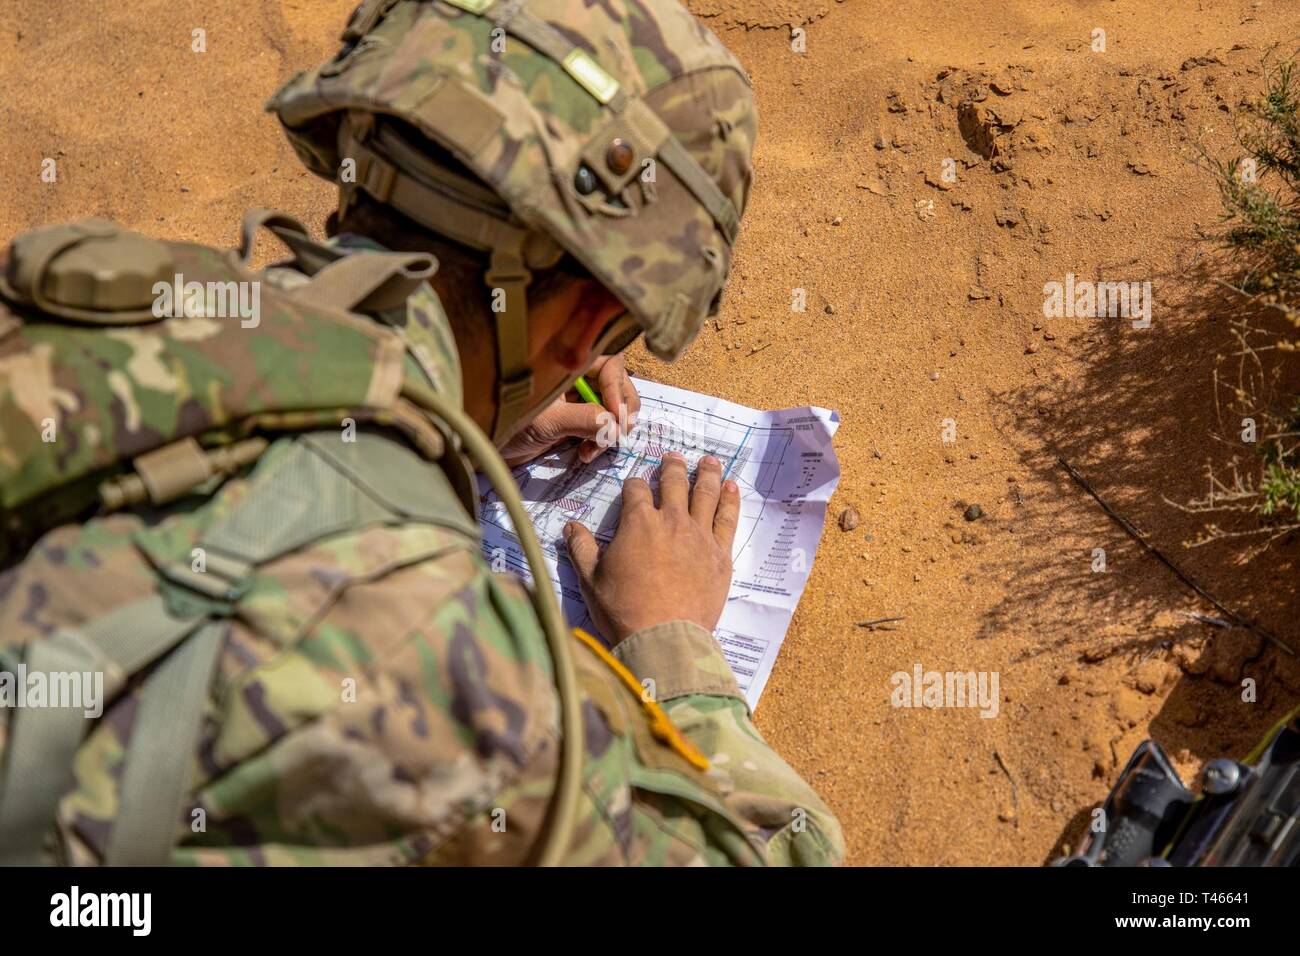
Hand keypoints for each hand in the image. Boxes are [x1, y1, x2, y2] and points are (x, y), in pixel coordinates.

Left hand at [500, 356, 640, 465]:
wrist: (485, 449)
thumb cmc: (506, 424)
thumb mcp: (548, 420)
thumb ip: (584, 419)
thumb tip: (615, 427)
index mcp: (565, 363)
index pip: (609, 365)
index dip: (618, 389)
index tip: (617, 417)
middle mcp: (573, 376)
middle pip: (616, 384)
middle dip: (622, 410)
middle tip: (620, 433)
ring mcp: (574, 399)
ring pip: (610, 407)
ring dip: (611, 430)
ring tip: (595, 449)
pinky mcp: (572, 420)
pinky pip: (599, 426)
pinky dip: (599, 440)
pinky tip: (586, 454)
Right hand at [563, 451, 738, 642]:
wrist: (664, 638)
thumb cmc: (623, 610)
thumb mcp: (591, 579)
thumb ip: (581, 548)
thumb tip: (570, 527)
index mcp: (638, 522)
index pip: (636, 490)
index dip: (634, 485)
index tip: (634, 487)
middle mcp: (671, 520)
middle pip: (674, 483)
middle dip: (672, 467)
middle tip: (673, 457)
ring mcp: (699, 536)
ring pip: (705, 493)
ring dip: (706, 473)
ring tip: (709, 461)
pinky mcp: (720, 554)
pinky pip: (727, 518)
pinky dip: (730, 499)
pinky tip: (732, 487)